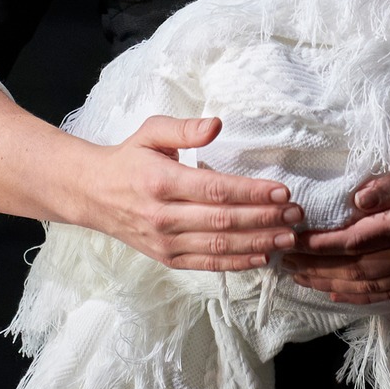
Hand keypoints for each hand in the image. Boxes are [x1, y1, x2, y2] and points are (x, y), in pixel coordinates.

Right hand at [70, 116, 305, 272]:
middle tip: (296, 214)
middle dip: (264, 218)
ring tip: (288, 237)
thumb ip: (184, 128)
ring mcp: (165, 242)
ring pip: (218, 246)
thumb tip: (217, 125)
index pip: (215, 190)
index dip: (252, 193)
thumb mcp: (151, 132)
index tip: (282, 191)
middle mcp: (163, 216)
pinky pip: (207, 263)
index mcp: (161, 181)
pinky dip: (236, 262)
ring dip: (258, 242)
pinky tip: (262, 255)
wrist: (93, 194)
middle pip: (223, 221)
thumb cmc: (129, 158)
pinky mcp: (167, 258)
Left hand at [282, 154, 389, 303]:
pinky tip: (338, 291)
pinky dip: (359, 293)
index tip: (289, 240)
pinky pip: (388, 291)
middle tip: (279, 261)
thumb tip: (357, 197)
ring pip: (367, 283)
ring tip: (298, 277)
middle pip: (353, 266)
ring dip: (329, 282)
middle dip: (313, 266)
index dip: (317, 243)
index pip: (354, 237)